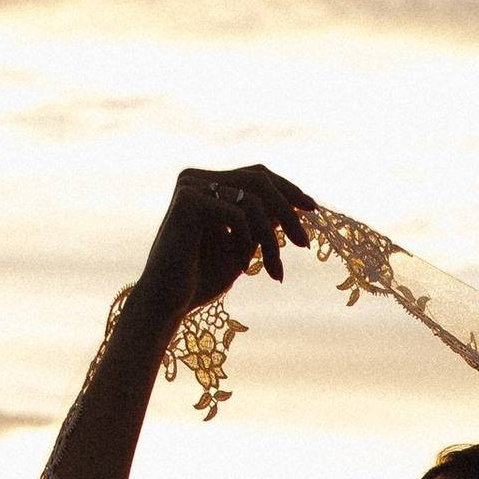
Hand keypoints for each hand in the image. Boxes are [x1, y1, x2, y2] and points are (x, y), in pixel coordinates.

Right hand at [130, 162, 316, 325]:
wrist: (166, 302)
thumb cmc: (200, 279)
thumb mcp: (242, 247)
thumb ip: (262, 225)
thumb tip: (293, 207)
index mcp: (208, 185)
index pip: (257, 176)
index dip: (288, 189)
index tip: (312, 209)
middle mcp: (197, 179)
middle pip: (259, 179)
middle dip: (288, 211)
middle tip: (305, 243)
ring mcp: (191, 186)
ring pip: (253, 201)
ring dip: (271, 240)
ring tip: (273, 270)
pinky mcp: (188, 200)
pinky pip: (237, 215)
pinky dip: (246, 243)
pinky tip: (241, 266)